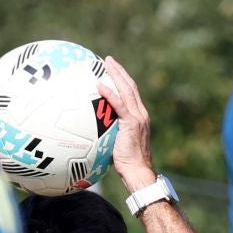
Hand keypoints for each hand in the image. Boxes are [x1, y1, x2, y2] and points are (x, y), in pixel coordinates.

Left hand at [97, 56, 157, 191]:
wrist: (138, 172)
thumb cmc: (126, 165)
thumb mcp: (116, 146)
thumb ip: (108, 135)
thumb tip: (91, 134)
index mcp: (139, 117)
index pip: (131, 94)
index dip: (123, 80)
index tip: (113, 70)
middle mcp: (140, 114)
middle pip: (130, 86)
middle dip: (119, 71)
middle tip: (108, 60)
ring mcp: (137, 117)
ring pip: (127, 90)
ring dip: (116, 74)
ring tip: (106, 63)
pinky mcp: (131, 123)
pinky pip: (119, 105)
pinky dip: (110, 93)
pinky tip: (100, 85)